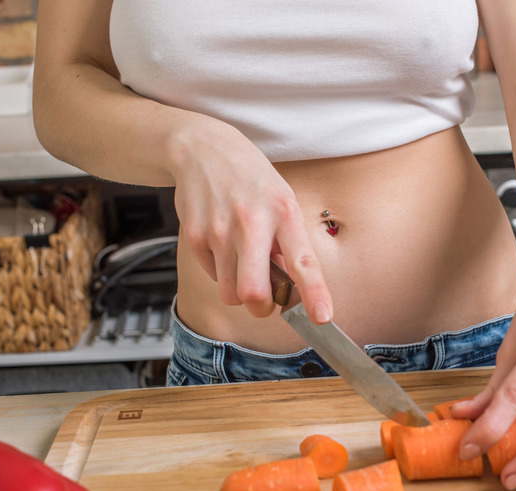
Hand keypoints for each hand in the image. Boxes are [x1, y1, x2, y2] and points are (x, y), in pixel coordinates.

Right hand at [169, 117, 331, 322]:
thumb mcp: (282, 201)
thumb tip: (293, 286)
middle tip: (266, 301)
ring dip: (240, 290)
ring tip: (243, 262)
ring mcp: (219, 230)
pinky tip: (223, 244)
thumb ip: (288, 244)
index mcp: (284, 213)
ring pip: (231, 293)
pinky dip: (221, 271)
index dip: (314, 294)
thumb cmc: (250, 179)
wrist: (202, 149)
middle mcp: (252, 222)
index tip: (322, 317)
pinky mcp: (193, 235)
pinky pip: (213, 276)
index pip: (303, 262)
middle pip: (254, 293)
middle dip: (262, 308)